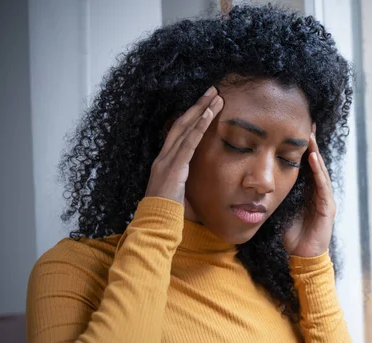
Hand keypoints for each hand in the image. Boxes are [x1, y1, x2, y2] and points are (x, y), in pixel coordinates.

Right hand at [145, 87, 222, 203]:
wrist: (156, 221)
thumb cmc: (168, 210)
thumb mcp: (179, 189)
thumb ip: (185, 178)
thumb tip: (197, 177)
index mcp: (165, 160)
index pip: (179, 132)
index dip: (192, 116)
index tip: (205, 103)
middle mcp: (164, 155)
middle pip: (181, 123)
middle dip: (198, 105)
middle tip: (213, 90)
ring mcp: (167, 160)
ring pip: (185, 128)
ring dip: (202, 111)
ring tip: (216, 97)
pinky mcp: (173, 167)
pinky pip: (188, 143)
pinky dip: (199, 127)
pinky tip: (209, 115)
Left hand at [284, 134, 335, 257]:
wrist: (300, 257)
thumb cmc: (290, 234)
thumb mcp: (280, 209)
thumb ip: (275, 195)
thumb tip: (255, 181)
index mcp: (307, 192)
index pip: (304, 166)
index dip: (301, 149)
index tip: (295, 131)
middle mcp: (318, 193)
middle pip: (315, 164)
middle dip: (311, 145)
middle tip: (307, 124)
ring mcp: (325, 199)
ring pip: (320, 171)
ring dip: (315, 153)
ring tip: (310, 136)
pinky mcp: (327, 208)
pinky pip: (323, 186)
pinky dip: (318, 172)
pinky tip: (314, 159)